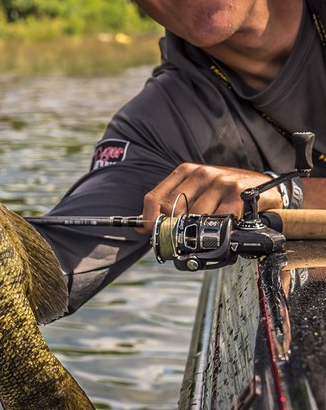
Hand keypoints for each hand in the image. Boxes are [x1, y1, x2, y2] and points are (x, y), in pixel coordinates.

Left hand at [137, 164, 282, 233]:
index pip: (155, 197)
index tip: (148, 232)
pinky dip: (220, 228)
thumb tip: (144, 227)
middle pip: (172, 210)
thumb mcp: (198, 192)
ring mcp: (219, 181)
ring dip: (200, 230)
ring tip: (209, 230)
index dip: (148, 219)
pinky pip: (219, 219)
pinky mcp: (237, 192)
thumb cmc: (227, 193)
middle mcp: (201, 173)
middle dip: (174, 228)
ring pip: (195, 217)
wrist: (266, 188)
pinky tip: (226, 225)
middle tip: (182, 238)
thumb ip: (174, 205)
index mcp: (186, 172)